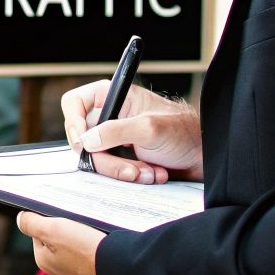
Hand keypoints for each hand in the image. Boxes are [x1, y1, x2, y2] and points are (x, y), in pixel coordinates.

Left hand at [17, 212, 104, 274]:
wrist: (122, 272)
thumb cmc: (86, 252)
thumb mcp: (53, 231)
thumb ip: (32, 223)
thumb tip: (21, 219)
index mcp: (44, 259)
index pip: (39, 229)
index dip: (49, 217)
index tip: (62, 212)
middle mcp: (59, 267)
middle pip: (58, 234)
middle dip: (68, 224)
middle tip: (80, 219)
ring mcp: (78, 270)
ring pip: (76, 240)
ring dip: (83, 230)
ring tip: (93, 227)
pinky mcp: (96, 269)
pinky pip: (92, 248)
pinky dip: (96, 240)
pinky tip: (103, 237)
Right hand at [61, 80, 204, 182]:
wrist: (202, 156)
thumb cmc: (183, 132)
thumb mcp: (149, 128)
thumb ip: (116, 131)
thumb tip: (87, 141)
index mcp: (114, 97)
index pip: (74, 102)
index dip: (73, 122)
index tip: (84, 143)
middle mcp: (110, 116)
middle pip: (84, 139)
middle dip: (108, 159)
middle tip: (131, 168)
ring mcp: (114, 139)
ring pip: (97, 160)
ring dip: (123, 171)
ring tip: (149, 171)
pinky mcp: (121, 158)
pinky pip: (110, 172)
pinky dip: (130, 177)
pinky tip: (151, 173)